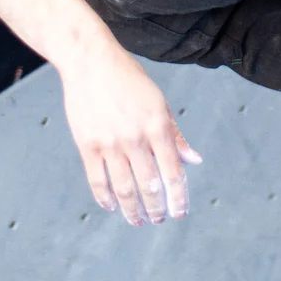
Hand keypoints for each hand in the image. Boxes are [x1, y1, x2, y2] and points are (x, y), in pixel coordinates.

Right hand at [60, 42, 201, 225]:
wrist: (90, 60)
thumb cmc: (128, 79)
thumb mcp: (158, 101)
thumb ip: (175, 134)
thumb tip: (194, 159)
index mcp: (157, 125)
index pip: (173, 172)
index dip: (179, 198)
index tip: (180, 212)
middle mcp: (135, 137)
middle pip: (149, 186)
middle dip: (156, 208)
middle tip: (159, 219)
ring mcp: (109, 143)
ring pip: (124, 189)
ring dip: (133, 210)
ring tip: (138, 220)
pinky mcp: (87, 145)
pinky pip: (98, 180)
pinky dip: (106, 198)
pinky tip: (112, 206)